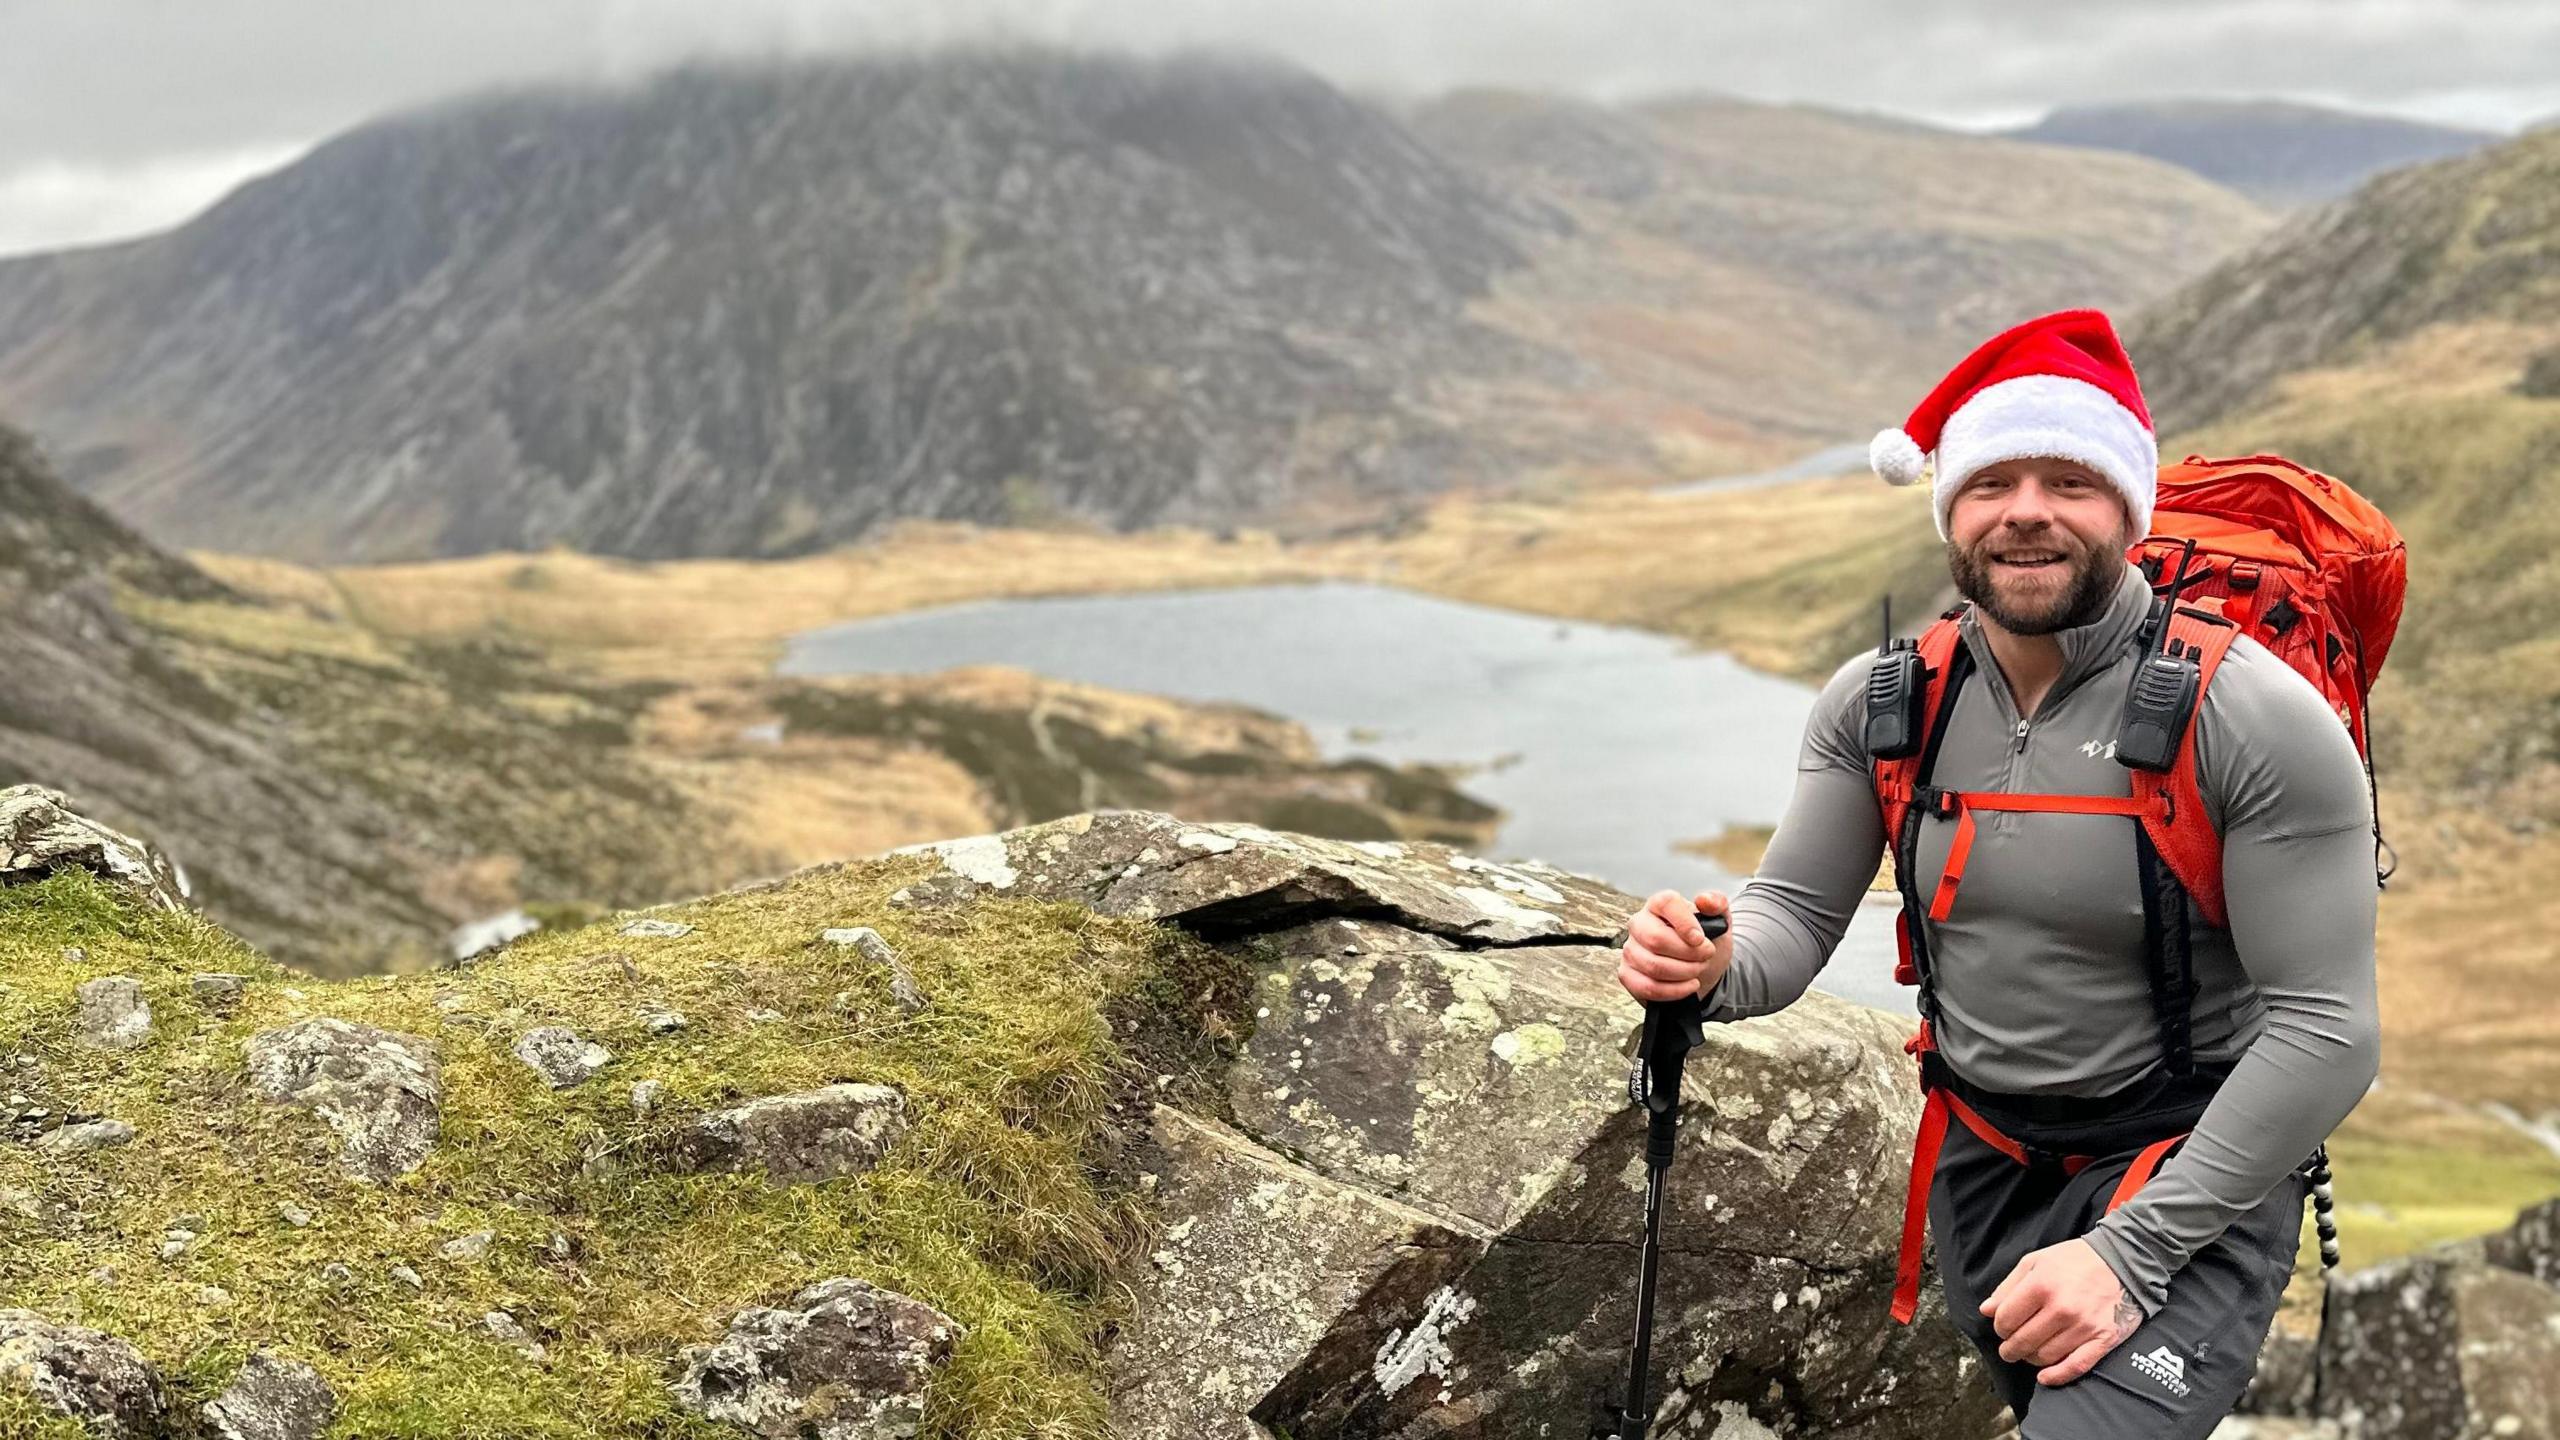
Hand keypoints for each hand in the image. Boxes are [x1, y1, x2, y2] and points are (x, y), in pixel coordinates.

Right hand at [1616, 890, 1733, 1001]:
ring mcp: (1630, 950)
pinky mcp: (1628, 974)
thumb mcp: (1719, 921)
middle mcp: (1639, 923)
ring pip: (1653, 966)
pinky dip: (1674, 991)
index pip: (1665, 904)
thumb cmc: (1705, 942)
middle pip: (1656, 939)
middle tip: (1706, 956)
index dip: (1685, 923)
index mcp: (1659, 904)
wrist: (1701, 969)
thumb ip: (1717, 904)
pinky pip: (1647, 987)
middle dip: (1689, 954)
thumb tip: (1705, 900)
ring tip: (1698, 969)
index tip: (1700, 939)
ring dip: (1684, 972)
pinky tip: (1689, 985)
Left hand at [1981, 1237, 2143, 1386]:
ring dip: (2031, 1358)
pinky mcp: (2103, 1339)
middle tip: (2009, 1348)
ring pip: (2045, 1356)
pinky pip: (2076, 1366)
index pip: (2006, 1320)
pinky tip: (2044, 1377)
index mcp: (2042, 1285)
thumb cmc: (2075, 1260)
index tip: (2003, 1327)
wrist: (2123, 1261)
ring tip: (2029, 1352)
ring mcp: (2084, 1326)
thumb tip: (1986, 1310)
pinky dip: (2057, 1376)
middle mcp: (2062, 1308)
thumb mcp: (2035, 1261)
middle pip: (2023, 1342)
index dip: (2000, 1327)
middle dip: (2010, 1348)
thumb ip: (2008, 1287)